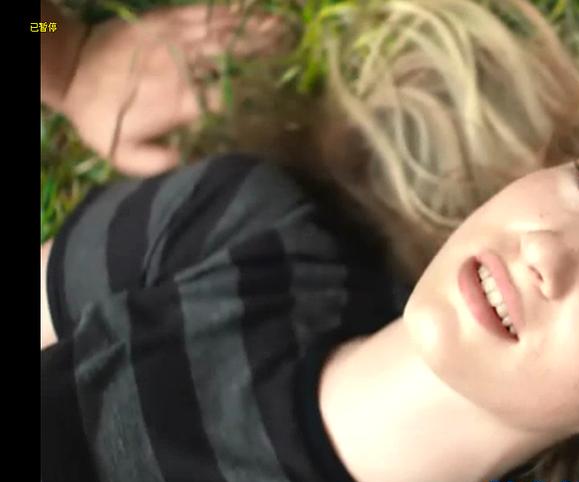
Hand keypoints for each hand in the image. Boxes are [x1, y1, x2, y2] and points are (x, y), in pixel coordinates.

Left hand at [57, 4, 288, 175]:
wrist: (69, 70)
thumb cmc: (99, 117)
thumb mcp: (123, 153)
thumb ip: (162, 161)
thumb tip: (200, 160)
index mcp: (183, 102)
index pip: (231, 100)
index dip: (260, 99)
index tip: (287, 102)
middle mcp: (186, 68)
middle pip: (237, 61)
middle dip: (271, 58)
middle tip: (300, 56)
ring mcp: (177, 39)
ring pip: (226, 34)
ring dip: (260, 31)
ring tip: (289, 30)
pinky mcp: (166, 20)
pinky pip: (205, 12)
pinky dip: (231, 11)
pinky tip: (255, 9)